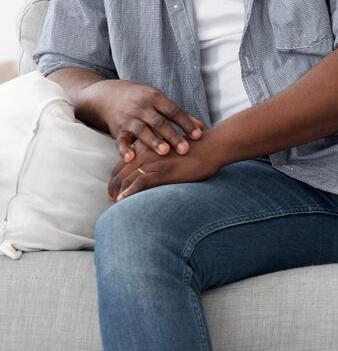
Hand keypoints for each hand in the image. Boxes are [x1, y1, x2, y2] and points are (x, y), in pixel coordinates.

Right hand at [80, 80, 203, 162]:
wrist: (110, 95)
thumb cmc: (144, 100)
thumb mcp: (161, 102)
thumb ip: (180, 115)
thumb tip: (202, 128)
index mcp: (156, 98)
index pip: (174, 111)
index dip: (186, 123)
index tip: (198, 136)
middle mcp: (142, 107)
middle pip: (159, 122)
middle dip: (172, 135)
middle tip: (185, 149)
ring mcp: (128, 118)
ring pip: (141, 130)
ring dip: (153, 141)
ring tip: (164, 152)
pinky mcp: (117, 129)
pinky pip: (120, 140)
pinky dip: (124, 149)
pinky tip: (131, 159)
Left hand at [107, 140, 221, 201]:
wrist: (213, 146)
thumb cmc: (197, 150)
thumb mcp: (172, 149)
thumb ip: (160, 156)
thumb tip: (155, 169)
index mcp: (147, 147)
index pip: (122, 164)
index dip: (115, 178)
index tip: (114, 190)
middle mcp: (146, 153)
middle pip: (120, 172)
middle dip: (113, 187)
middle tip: (111, 199)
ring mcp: (154, 162)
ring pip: (127, 178)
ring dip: (118, 193)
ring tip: (115, 203)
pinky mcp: (163, 171)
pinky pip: (140, 183)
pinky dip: (129, 193)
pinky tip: (123, 201)